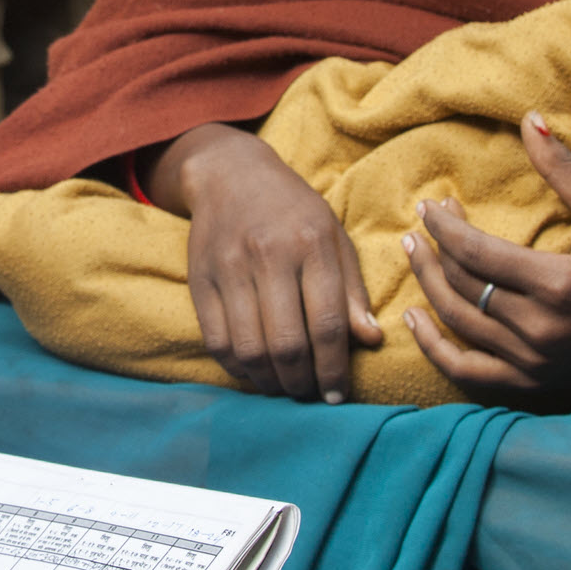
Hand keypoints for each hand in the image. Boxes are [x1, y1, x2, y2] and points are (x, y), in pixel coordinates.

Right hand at [148, 123, 381, 401]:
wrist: (230, 174)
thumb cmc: (294, 211)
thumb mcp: (334, 238)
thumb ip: (352, 290)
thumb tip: (370, 339)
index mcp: (311, 244)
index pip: (328, 323)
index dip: (335, 369)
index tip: (339, 395)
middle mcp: (268, 255)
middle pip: (287, 344)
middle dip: (302, 383)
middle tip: (310, 396)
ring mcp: (229, 268)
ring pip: (250, 349)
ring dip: (270, 382)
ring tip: (284, 387)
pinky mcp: (200, 279)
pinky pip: (217, 341)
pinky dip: (237, 368)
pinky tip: (254, 371)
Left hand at [402, 112, 570, 406]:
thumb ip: (565, 169)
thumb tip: (529, 120)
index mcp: (559, 285)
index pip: (478, 254)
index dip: (445, 228)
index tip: (430, 206)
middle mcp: (540, 328)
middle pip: (462, 286)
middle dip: (435, 249)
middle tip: (423, 224)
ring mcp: (533, 361)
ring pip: (458, 323)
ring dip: (427, 286)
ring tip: (414, 254)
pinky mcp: (531, 382)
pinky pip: (466, 372)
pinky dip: (434, 348)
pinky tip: (415, 319)